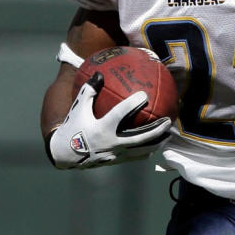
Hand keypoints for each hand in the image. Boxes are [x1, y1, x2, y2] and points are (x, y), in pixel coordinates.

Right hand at [47, 72, 171, 168]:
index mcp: (102, 128)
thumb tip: (99, 73)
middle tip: (168, 120)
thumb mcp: (78, 107)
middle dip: (156, 129)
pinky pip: (134, 156)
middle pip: (139, 137)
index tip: (144, 94)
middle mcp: (111, 143)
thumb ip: (89, 90)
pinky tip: (154, 147)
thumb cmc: (72, 127)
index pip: (120, 114)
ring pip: (141, 150)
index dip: (132, 104)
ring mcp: (115, 154)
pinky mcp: (116, 161)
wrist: (65, 154)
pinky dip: (146, 151)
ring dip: (156, 143)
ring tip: (168, 135)